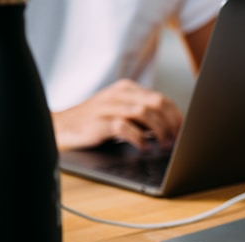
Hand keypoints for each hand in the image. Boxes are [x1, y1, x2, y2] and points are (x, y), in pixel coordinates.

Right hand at [52, 79, 182, 150]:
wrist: (61, 127)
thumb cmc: (94, 123)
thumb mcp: (120, 113)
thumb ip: (141, 117)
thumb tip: (170, 130)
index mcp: (127, 89)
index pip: (161, 98)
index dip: (176, 116)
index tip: (184, 131)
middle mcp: (119, 95)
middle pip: (156, 103)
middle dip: (171, 123)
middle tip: (176, 140)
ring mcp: (108, 107)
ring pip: (144, 113)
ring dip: (159, 131)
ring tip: (163, 145)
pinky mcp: (99, 123)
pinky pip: (124, 127)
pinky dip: (138, 139)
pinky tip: (143, 148)